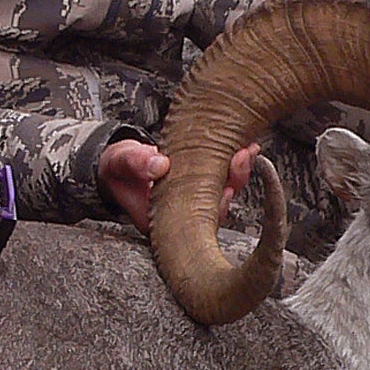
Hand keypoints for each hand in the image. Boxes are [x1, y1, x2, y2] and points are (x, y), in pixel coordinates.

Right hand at [99, 138, 254, 233]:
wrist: (122, 163)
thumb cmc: (121, 168)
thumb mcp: (123, 162)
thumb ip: (137, 163)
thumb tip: (159, 165)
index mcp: (163, 221)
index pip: (197, 220)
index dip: (215, 205)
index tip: (227, 188)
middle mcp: (183, 215)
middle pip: (217, 206)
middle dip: (233, 181)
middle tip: (243, 157)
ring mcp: (194, 201)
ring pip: (223, 192)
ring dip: (238, 171)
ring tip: (248, 149)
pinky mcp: (202, 185)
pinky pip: (222, 178)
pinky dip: (233, 163)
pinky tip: (245, 147)